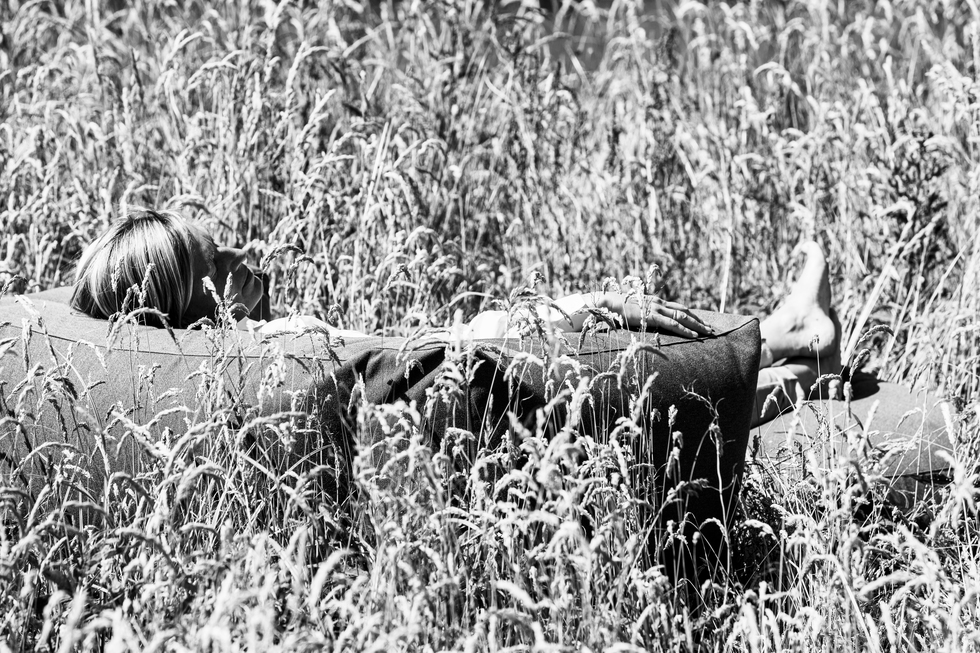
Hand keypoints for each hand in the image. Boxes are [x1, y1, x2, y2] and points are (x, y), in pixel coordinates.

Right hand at [590, 292, 712, 338]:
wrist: (605, 302)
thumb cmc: (615, 307)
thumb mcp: (631, 311)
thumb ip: (639, 315)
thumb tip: (642, 321)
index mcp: (655, 301)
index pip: (678, 307)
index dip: (690, 315)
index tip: (701, 322)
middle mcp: (658, 303)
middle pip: (684, 311)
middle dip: (699, 321)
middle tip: (711, 329)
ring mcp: (656, 308)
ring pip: (682, 316)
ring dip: (697, 325)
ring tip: (708, 332)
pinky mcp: (651, 315)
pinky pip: (672, 323)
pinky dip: (685, 329)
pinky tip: (694, 336)